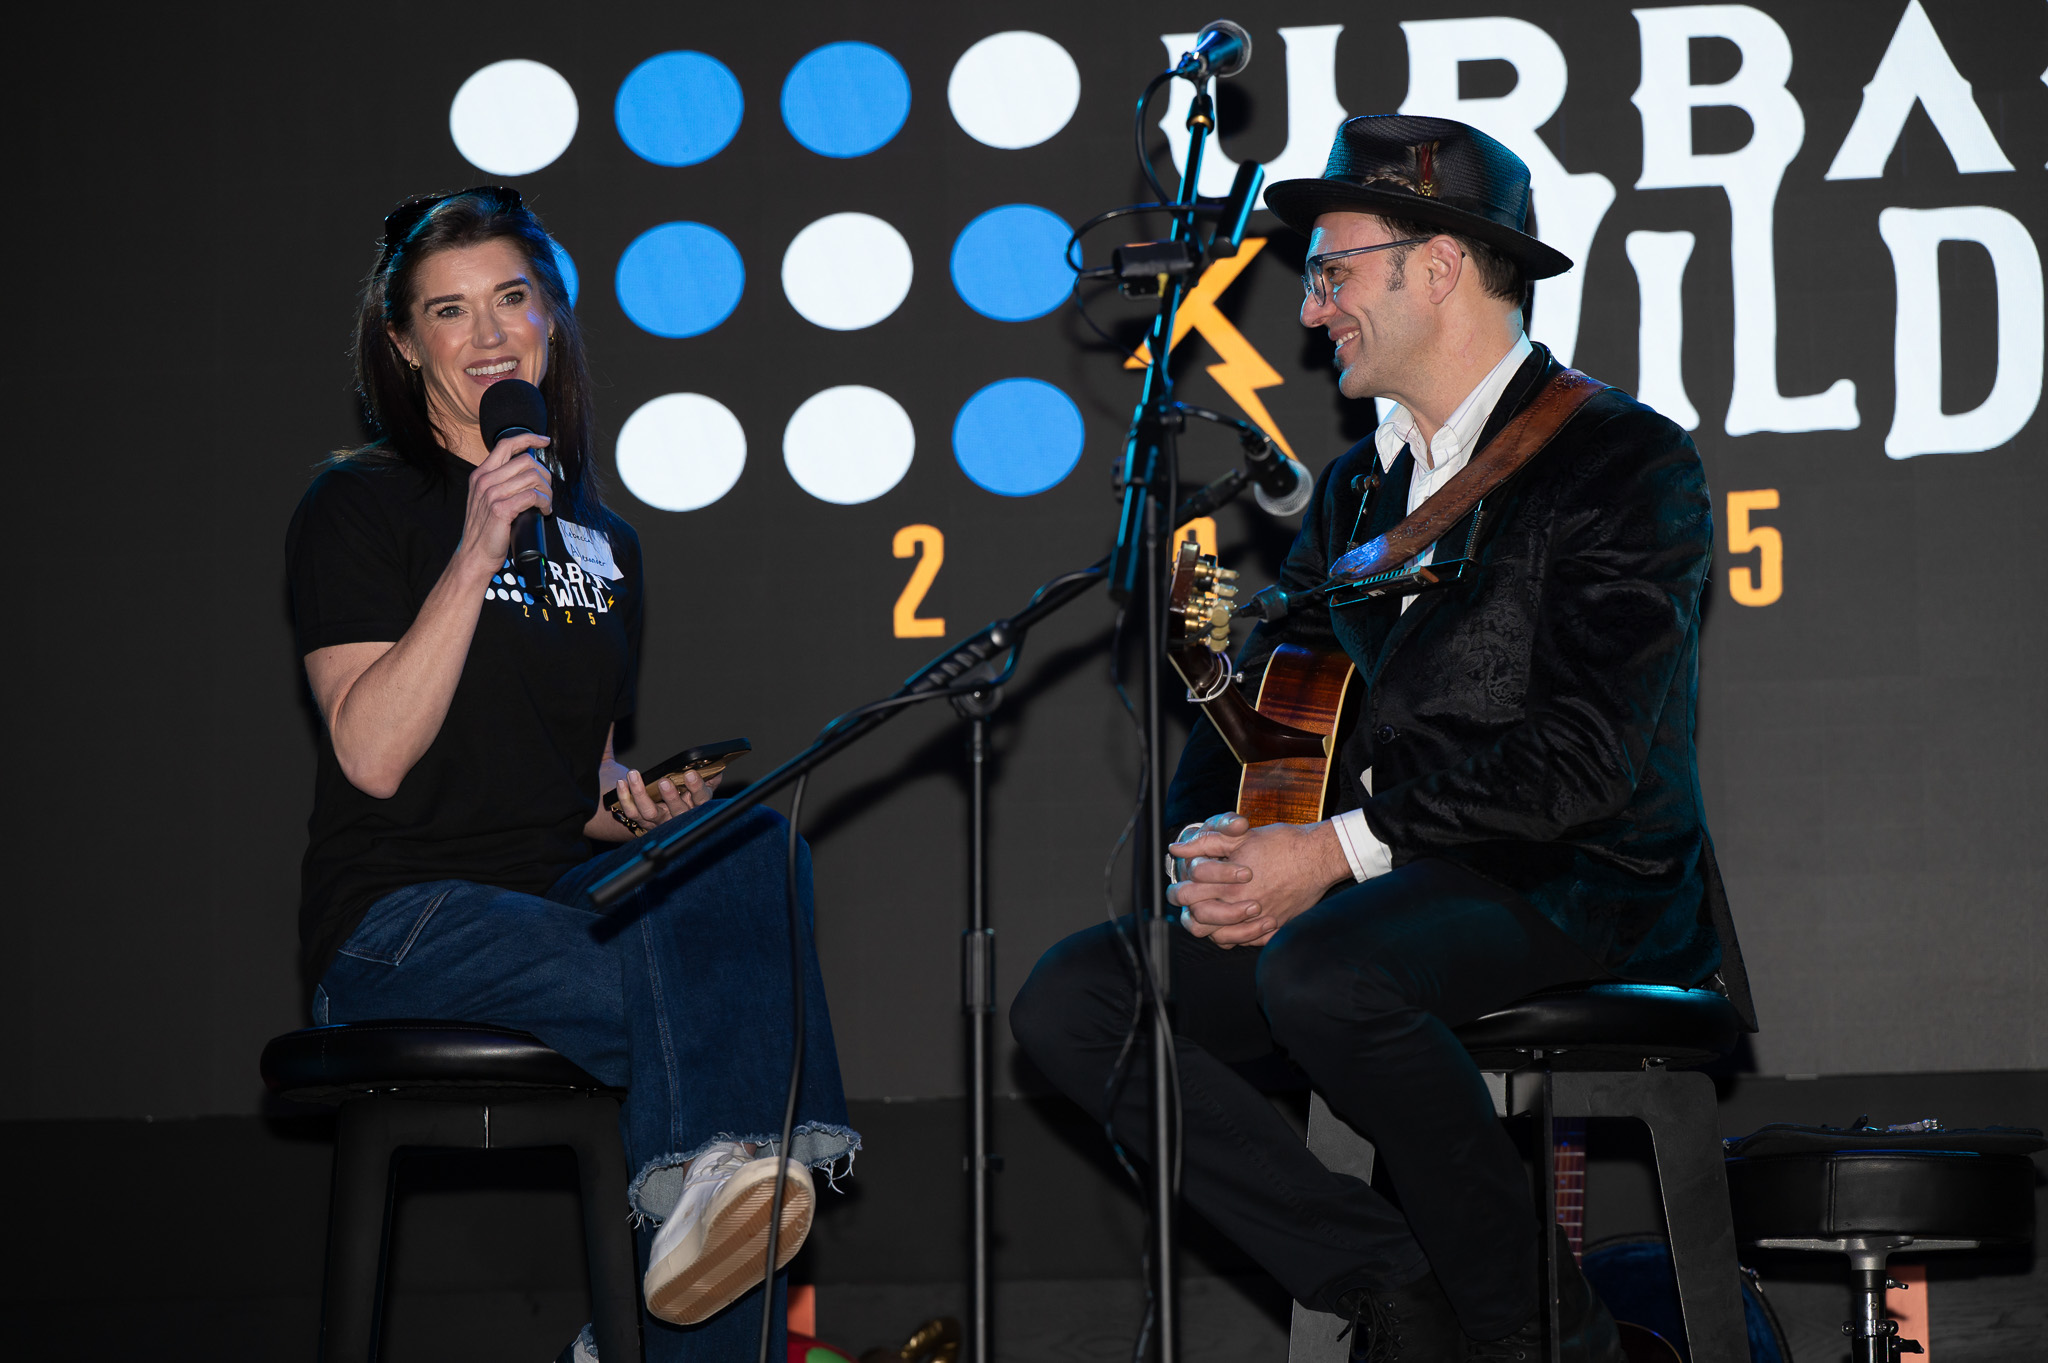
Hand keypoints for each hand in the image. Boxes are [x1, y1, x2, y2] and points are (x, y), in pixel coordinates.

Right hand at [459, 433, 552, 567]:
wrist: (475, 555)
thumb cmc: (486, 530)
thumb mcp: (487, 499)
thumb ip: (503, 483)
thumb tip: (530, 473)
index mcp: (481, 474)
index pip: (506, 445)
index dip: (528, 439)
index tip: (544, 441)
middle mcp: (485, 481)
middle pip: (526, 461)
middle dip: (544, 475)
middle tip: (547, 491)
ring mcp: (492, 494)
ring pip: (532, 478)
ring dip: (547, 491)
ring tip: (546, 504)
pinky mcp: (501, 509)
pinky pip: (532, 496)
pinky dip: (544, 502)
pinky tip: (544, 511)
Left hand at [613, 767, 720, 832]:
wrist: (666, 810)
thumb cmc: (686, 794)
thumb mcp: (701, 786)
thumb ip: (710, 778)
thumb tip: (718, 768)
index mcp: (696, 804)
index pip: (701, 798)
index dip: (696, 787)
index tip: (690, 774)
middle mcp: (678, 816)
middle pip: (676, 810)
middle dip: (670, 796)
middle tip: (664, 781)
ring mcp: (659, 821)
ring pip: (649, 812)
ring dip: (640, 793)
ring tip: (634, 775)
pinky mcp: (642, 821)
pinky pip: (632, 812)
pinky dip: (624, 797)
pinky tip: (622, 783)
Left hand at [1168, 812, 1351, 948]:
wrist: (1318, 856)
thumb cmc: (1281, 843)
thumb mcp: (1240, 836)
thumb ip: (1206, 843)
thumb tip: (1176, 847)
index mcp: (1228, 884)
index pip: (1189, 896)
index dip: (1180, 891)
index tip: (1184, 885)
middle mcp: (1241, 907)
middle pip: (1199, 922)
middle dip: (1192, 911)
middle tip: (1193, 902)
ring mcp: (1259, 921)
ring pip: (1222, 938)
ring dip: (1213, 928)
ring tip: (1213, 915)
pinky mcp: (1275, 927)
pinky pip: (1249, 942)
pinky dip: (1239, 937)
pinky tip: (1238, 924)